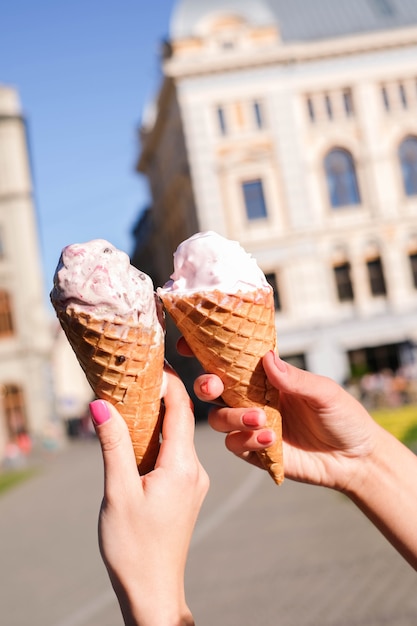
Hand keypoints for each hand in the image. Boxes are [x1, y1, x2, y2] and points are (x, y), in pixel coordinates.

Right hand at [89, 365, 208, 625]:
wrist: (152, 590)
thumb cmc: (134, 546)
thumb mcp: (118, 492)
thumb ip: (113, 445)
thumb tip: (100, 405)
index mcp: (182, 466)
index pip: (181, 409)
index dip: (168, 382)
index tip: (151, 363)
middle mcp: (195, 470)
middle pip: (181, 420)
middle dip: (159, 398)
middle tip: (135, 378)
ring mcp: (193, 481)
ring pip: (178, 437)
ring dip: (157, 420)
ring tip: (131, 404)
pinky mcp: (187, 491)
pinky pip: (176, 454)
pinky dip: (158, 440)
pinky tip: (138, 440)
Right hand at [182, 339, 416, 568]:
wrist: (357, 459)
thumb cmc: (344, 417)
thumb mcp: (324, 392)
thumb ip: (295, 378)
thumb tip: (266, 357)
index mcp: (266, 377)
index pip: (231, 359)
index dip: (205, 350)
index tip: (186, 342)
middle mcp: (253, 398)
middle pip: (213, 388)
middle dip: (205, 384)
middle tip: (215, 386)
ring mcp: (252, 425)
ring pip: (218, 418)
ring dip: (231, 416)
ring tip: (260, 420)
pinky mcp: (256, 451)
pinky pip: (234, 445)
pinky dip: (245, 440)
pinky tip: (270, 439)